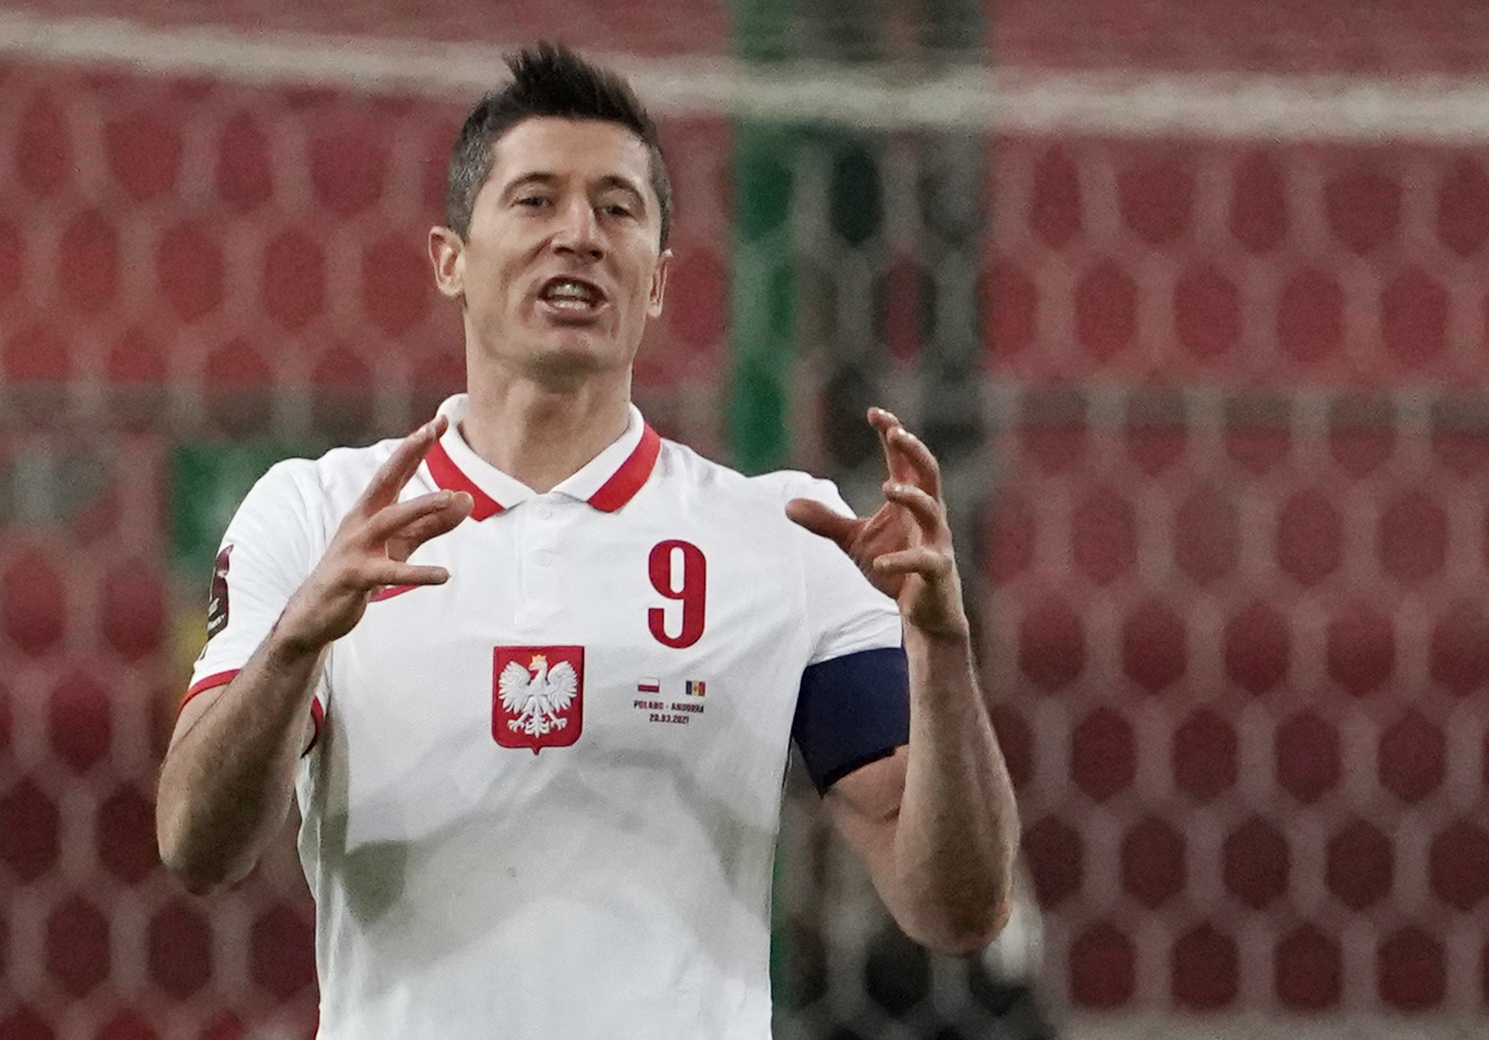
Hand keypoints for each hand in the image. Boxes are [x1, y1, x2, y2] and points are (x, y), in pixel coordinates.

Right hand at [277, 416, 472, 651]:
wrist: (316, 613)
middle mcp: (360, 521)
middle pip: (385, 480)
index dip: (417, 445)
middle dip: (408, 453)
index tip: (440, 420)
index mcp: (371, 510)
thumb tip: (466, 499)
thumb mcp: (401, 545)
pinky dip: (417, 574)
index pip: (397, 470)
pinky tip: (444, 575)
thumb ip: (433, 524)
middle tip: (431, 430)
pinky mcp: (354, 577)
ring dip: (419, 507)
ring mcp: (354, 547)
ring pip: (389, 521)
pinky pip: (388, 573)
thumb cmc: (361, 572)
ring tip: (450, 496)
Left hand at [787, 407, 968, 640]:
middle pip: (928, 473)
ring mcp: (936, 541)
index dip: (892, 434)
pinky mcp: (937, 570)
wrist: (923, 610)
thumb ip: (826, 522)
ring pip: (932, 510)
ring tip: (886, 488)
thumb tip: (787, 506)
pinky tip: (880, 562)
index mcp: (909, 500)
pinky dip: (901, 559)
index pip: (903, 460)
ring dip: (911, 497)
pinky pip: (923, 560)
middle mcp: (928, 514)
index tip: (874, 412)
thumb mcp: (853, 541)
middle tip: (897, 433)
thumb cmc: (894, 567)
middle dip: (914, 451)